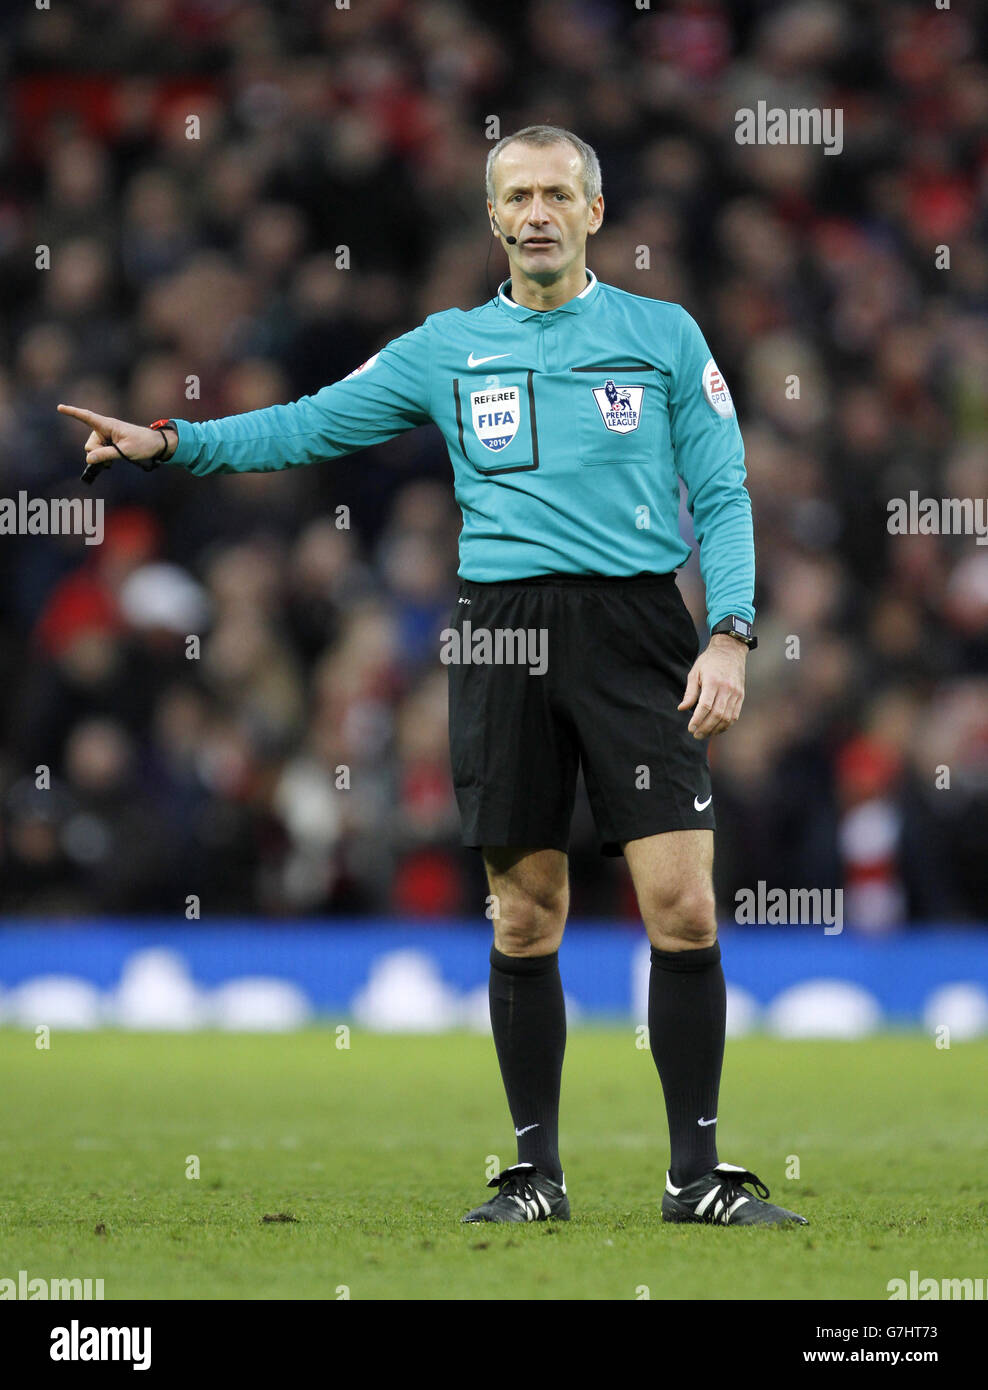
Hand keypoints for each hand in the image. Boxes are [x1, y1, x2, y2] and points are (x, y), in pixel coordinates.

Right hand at [57, 403, 174, 472]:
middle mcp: (104, 429)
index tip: (59, 407)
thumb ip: (106, 455)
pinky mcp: (109, 443)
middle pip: (90, 444)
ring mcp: (106, 436)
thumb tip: (89, 459)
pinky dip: (102, 458)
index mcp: (108, 425)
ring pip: (93, 450)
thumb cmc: (143, 444)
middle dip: (96, 453)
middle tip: (111, 459)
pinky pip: (98, 452)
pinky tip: (110, 463)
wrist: (156, 445)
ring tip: (114, 460)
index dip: (73, 412)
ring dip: (100, 457)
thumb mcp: (125, 451)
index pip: (87, 417)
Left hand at [678, 633, 746, 739]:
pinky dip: (725, 725)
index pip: (706, 706)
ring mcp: (736, 693)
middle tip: (696, 735)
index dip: (698, 720)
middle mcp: (727, 688)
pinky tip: (716, 729)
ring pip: (727, 717)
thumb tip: (682, 709)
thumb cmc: (709, 661)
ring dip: (715, 729)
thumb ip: (690, 692)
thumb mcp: (695, 672)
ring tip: (704, 734)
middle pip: (717, 714)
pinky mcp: (741, 696)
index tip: (690, 728)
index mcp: (713, 682)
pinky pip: (734, 715)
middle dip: (705, 728)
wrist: (730, 650)